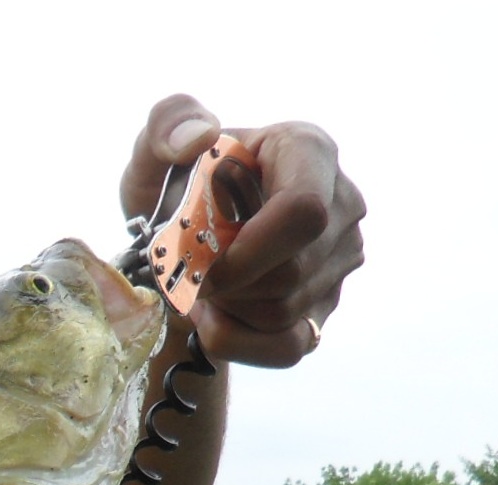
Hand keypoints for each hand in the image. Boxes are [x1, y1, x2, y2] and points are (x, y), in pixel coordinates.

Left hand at [120, 95, 365, 367]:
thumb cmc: (173, 189)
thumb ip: (168, 123)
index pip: (303, 212)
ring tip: (205, 281)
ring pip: (283, 312)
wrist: (180, 244)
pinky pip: (287, 348)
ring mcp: (341, 260)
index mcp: (308, 152)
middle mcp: (342, 204)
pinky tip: (216, 316)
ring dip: (225, 308)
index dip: (248, 252)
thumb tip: (199, 138)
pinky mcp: (326, 308)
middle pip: (289, 273)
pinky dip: (236, 341)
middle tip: (191, 268)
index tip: (201, 264)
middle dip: (226, 283)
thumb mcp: (155, 149)